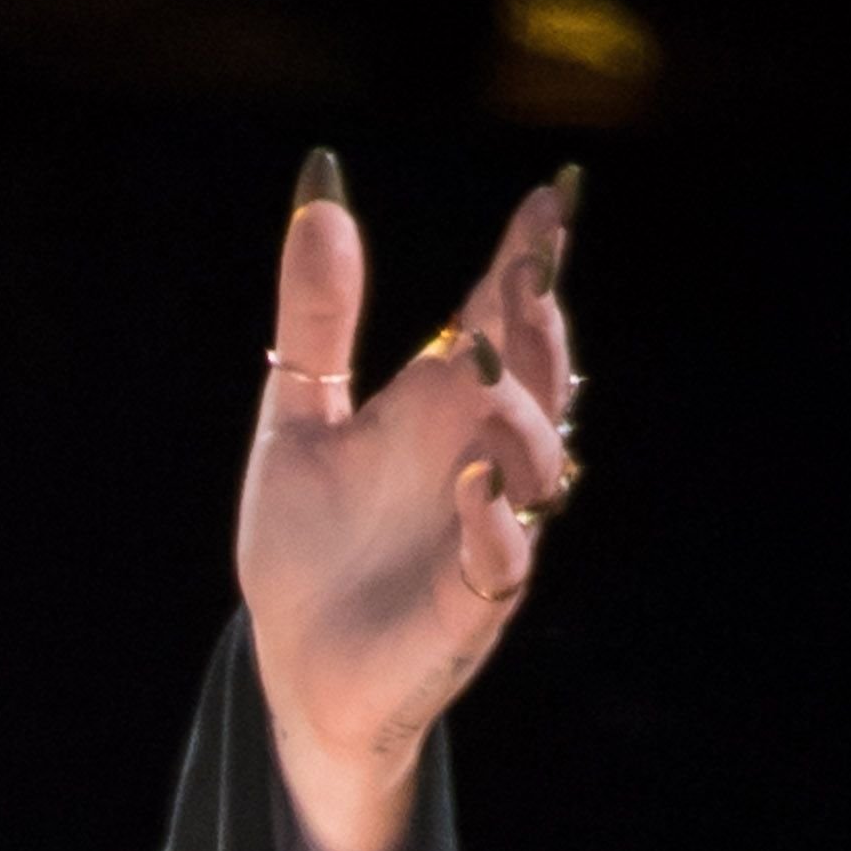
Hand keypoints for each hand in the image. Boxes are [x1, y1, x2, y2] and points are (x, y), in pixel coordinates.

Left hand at [235, 162, 580, 850]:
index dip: (529, 258)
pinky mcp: (470, 603)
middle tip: (526, 263)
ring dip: (519, 409)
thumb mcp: (297, 417)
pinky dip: (493, 520)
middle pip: (538, 377)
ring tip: (484, 360)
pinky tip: (471, 483)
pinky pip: (502, 558)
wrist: (295, 667)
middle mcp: (480, 459)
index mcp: (442, 409)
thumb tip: (319, 184)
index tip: (555, 194)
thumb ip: (316, 316)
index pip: (500, 319)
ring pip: (539, 460)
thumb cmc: (308, 547)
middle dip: (539, 321)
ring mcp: (486, 530)